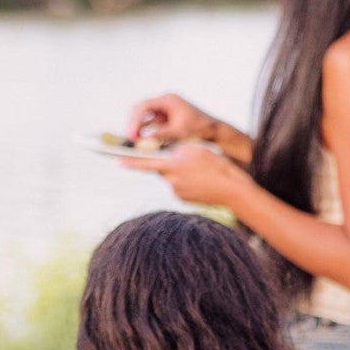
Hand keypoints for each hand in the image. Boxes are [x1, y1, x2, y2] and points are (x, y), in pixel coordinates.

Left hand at [122, 143, 250, 207]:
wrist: (232, 191)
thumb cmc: (216, 166)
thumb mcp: (196, 150)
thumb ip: (177, 150)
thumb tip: (166, 154)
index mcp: (173, 165)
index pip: (146, 162)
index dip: (131, 162)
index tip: (118, 161)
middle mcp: (171, 180)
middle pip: (161, 168)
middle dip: (166, 163)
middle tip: (181, 159)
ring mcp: (177, 191)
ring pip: (171, 177)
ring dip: (179, 171)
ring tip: (198, 170)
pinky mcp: (183, 199)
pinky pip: (179, 186)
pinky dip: (185, 181)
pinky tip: (200, 180)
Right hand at [128, 93, 218, 144]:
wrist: (213, 131)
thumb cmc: (200, 129)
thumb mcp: (179, 133)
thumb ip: (161, 135)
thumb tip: (144, 140)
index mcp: (168, 100)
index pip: (145, 107)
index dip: (135, 120)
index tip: (132, 134)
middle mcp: (164, 103)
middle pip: (141, 110)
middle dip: (133, 124)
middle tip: (129, 139)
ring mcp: (163, 110)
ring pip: (143, 117)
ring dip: (137, 128)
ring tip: (133, 142)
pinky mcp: (164, 119)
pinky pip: (149, 124)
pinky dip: (144, 132)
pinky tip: (141, 142)